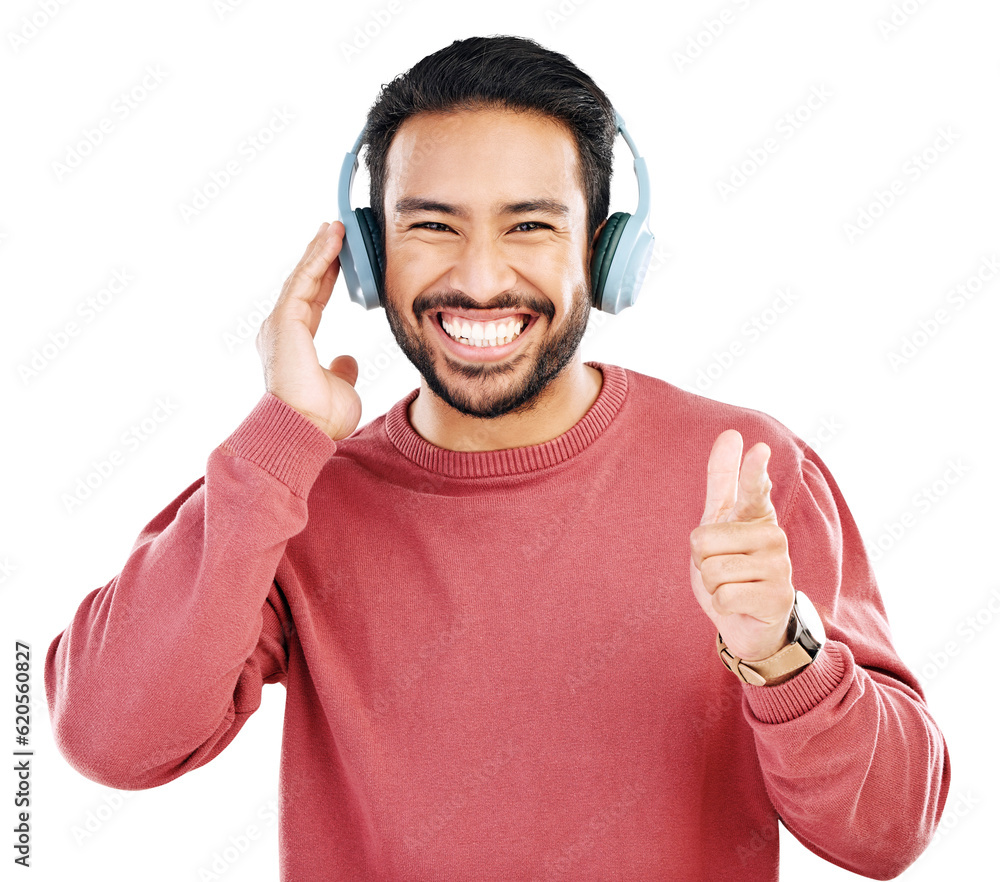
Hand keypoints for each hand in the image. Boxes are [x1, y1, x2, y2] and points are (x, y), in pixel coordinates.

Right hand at [256, 221, 361, 440]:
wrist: (304, 427)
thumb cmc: (319, 416)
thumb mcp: (340, 386)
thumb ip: (341, 369)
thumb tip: (347, 360)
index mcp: (294, 341)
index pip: (314, 299)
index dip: (326, 276)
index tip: (340, 255)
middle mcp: (282, 328)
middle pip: (305, 282)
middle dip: (321, 254)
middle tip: (336, 229)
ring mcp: (280, 323)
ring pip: (302, 276)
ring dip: (320, 249)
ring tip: (335, 226)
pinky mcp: (284, 320)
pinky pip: (303, 281)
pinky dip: (318, 257)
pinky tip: (331, 238)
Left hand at [689, 430, 794, 661]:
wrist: (749, 620)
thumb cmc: (732, 565)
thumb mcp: (721, 520)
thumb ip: (724, 478)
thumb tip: (731, 433)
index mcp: (758, 515)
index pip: (754, 487)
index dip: (753, 470)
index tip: (758, 449)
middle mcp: (773, 536)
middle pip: (703, 540)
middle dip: (701, 560)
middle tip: (722, 569)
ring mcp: (780, 567)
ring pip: (712, 569)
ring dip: (711, 584)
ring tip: (732, 586)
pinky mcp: (777, 598)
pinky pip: (723, 596)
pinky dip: (721, 605)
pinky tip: (739, 605)